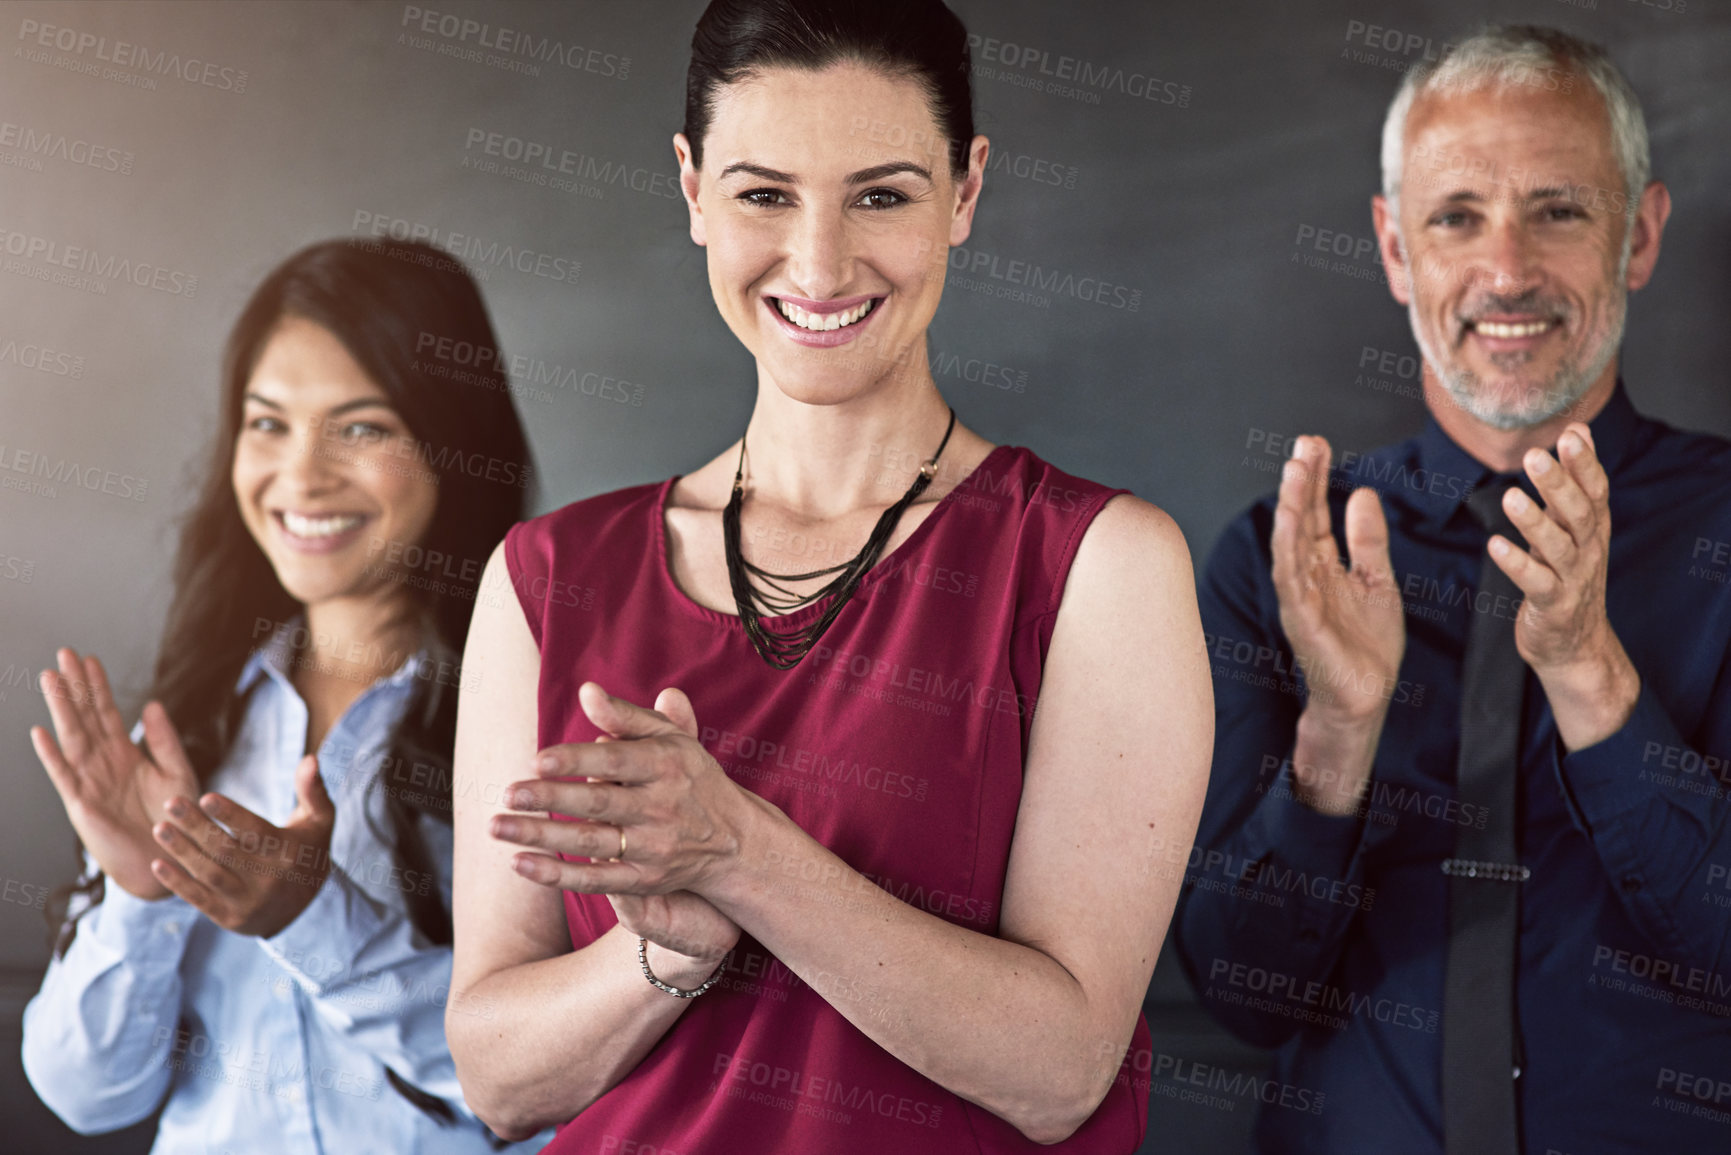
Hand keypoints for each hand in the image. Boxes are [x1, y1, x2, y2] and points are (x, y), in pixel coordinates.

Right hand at [29, 649, 200, 899]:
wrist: (169, 860)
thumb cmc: (176, 819)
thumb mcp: (177, 772)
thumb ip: (164, 740)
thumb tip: (151, 703)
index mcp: (125, 754)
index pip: (108, 713)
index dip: (97, 686)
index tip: (89, 658)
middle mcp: (103, 763)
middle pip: (85, 717)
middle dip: (75, 687)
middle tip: (64, 654)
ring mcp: (89, 781)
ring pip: (72, 737)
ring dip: (61, 709)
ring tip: (50, 678)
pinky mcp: (82, 804)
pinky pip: (64, 775)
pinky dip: (52, 754)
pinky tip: (41, 732)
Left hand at [149, 754, 336, 936]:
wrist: (306, 908)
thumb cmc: (308, 851)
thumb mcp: (319, 820)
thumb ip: (312, 789)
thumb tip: (309, 758)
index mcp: (289, 852)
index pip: (257, 832)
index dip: (231, 815)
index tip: (205, 797)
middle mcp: (269, 879)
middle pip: (227, 850)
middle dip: (196, 826)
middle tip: (171, 803)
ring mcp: (248, 902)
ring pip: (210, 873)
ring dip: (182, 851)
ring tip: (160, 828)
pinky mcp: (230, 919)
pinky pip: (200, 900)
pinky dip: (177, 883)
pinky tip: (158, 863)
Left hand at [491, 683, 742, 964]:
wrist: (734, 841)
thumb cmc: (689, 777)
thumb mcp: (670, 739)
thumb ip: (626, 717)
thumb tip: (586, 691)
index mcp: (666, 765)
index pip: (617, 761)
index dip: (578, 760)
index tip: (538, 760)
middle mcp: (661, 807)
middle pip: (598, 803)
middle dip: (550, 800)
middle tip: (507, 793)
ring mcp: (653, 847)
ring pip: (591, 842)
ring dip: (541, 836)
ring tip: (497, 827)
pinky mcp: (645, 880)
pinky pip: (596, 880)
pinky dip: (558, 875)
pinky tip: (521, 864)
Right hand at [1271, 436, 1406, 719]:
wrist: (1366, 697)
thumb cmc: (1367, 645)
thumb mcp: (1378, 581)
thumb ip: (1367, 541)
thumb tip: (1364, 493)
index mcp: (1324, 565)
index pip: (1316, 513)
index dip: (1317, 479)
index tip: (1318, 444)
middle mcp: (1306, 575)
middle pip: (1301, 519)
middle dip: (1302, 481)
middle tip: (1305, 443)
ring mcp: (1300, 597)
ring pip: (1290, 543)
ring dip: (1291, 505)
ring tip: (1295, 470)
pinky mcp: (1301, 619)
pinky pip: (1291, 578)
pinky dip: (1288, 548)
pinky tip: (1290, 520)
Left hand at [1489, 423, 1638, 746]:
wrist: (1574, 643)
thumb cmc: (1568, 575)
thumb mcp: (1574, 527)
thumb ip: (1573, 481)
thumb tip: (1578, 429)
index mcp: (1592, 529)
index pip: (1595, 490)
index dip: (1585, 463)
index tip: (1571, 434)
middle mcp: (1588, 550)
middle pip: (1577, 514)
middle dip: (1558, 485)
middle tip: (1535, 457)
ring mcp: (1572, 579)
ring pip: (1557, 547)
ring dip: (1533, 522)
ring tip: (1510, 497)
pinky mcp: (1551, 605)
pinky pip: (1534, 583)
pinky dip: (1515, 564)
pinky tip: (1494, 545)